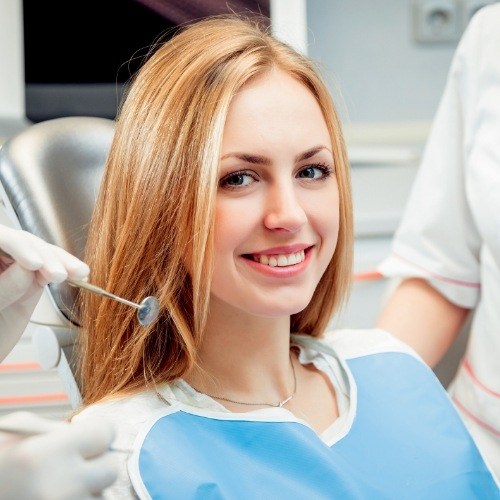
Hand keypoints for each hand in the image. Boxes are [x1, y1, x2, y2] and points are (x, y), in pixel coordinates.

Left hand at [0, 224, 88, 360]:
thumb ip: (5, 288)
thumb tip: (28, 270)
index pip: (2, 238)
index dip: (20, 246)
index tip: (35, 263)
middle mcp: (0, 258)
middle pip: (24, 243)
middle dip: (46, 256)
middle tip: (59, 273)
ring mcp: (14, 268)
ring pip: (42, 253)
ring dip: (62, 262)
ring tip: (76, 273)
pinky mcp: (30, 280)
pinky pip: (50, 269)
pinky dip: (66, 270)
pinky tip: (78, 274)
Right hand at [0, 412, 117, 498]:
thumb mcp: (22, 429)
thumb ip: (62, 431)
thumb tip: (93, 436)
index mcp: (48, 453)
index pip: (106, 434)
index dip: (98, 433)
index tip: (90, 436)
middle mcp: (59, 486)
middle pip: (109, 470)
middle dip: (96, 463)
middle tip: (77, 462)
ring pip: (97, 498)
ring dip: (85, 490)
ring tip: (56, 484)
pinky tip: (53, 497)